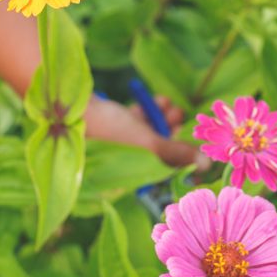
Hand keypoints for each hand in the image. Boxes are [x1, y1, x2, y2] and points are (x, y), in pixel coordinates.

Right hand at [84, 95, 209, 169]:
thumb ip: (175, 153)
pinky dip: (149, 111)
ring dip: (164, 118)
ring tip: (168, 105)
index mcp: (132, 176)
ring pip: (152, 133)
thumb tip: (205, 166)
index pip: (167, 173)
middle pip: (161, 150)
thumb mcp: (147, 143)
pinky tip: (156, 100)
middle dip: (173, 131)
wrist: (71, 108)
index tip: (196, 142)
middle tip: (180, 116)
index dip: (183, 157)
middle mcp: (128, 164)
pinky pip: (139, 122)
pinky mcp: (114, 128)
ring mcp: (121, 146)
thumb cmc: (109, 131)